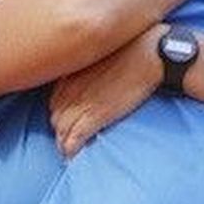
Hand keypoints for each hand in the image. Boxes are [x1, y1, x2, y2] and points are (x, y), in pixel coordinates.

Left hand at [49, 26, 165, 156]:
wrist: (149, 52)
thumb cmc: (133, 47)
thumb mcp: (101, 49)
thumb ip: (89, 63)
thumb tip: (95, 74)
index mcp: (70, 72)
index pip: (54, 99)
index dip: (60, 112)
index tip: (67, 119)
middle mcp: (69, 88)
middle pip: (55, 116)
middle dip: (59, 129)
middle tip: (67, 139)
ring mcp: (80, 103)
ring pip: (61, 130)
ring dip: (62, 142)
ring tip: (68, 151)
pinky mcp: (95, 115)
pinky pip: (74, 139)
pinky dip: (70, 150)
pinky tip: (72, 156)